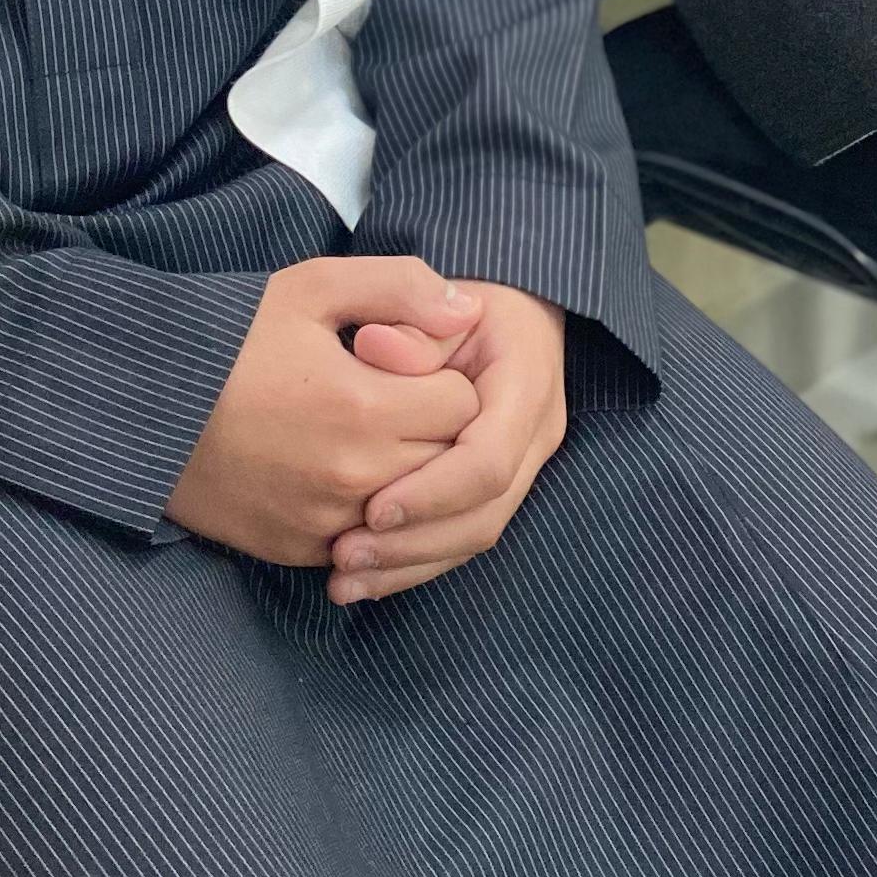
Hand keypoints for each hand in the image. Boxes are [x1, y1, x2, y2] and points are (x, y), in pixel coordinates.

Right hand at [167, 258, 484, 568]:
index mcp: (364, 407)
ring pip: (413, 509)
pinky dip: (367, 513)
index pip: (463, 405)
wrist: (143, 407)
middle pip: (447, 461)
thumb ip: (400, 288)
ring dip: (407, 474)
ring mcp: (325, 522)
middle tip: (393, 396)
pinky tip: (333, 471)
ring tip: (366, 433)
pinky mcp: (298, 549)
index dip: (443, 377)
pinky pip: (367, 541)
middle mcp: (353, 476)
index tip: (407, 364)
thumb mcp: (312, 288)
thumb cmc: (230, 338)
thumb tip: (470, 310)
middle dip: (433, 427)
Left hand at [327, 283, 570, 608]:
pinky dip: (414, 563)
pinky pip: (462, 537)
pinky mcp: (498, 487)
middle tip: (344, 555)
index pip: (488, 460)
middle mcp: (534, 434)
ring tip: (343, 582)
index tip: (372, 509)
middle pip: (485, 512)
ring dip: (409, 565)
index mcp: (526, 384)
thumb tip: (375, 349)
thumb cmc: (459, 300)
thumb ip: (409, 320)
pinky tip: (363, 580)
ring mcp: (522, 464)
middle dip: (414, 543)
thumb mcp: (435, 295)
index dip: (432, 492)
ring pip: (476, 535)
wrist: (503, 307)